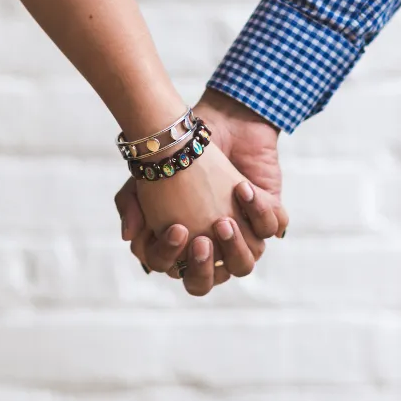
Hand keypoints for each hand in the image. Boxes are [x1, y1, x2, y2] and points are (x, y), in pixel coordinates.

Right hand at [123, 143, 269, 296]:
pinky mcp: (268, 213)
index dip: (173, 258)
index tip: (177, 229)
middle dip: (205, 267)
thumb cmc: (178, 154)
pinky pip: (271, 227)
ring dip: (235, 247)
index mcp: (183, 246)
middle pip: (209, 280)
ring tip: (223, 221)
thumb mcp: (145, 178)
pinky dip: (260, 212)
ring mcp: (243, 233)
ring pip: (245, 263)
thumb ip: (131, 206)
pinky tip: (243, 188)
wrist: (215, 120)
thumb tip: (129, 238)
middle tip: (202, 241)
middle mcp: (214, 246)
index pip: (177, 270)